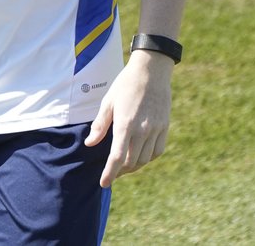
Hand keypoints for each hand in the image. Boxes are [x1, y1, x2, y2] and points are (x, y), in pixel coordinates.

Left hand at [85, 49, 174, 185]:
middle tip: (110, 173)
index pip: (117, 157)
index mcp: (126, 124)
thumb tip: (90, 144)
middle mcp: (143, 130)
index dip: (110, 172)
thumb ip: (100, 125)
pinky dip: (148, 158)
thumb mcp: (108, 102)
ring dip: (134, 166)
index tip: (103, 183)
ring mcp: (156, 130)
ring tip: (123, 166)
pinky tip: (139, 156)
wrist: (151, 72)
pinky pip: (157, 151)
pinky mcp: (164, 127)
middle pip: (132, 162)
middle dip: (120, 171)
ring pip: (145, 159)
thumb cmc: (125, 85)